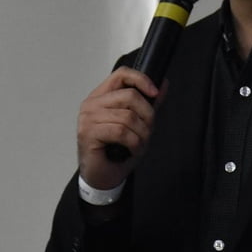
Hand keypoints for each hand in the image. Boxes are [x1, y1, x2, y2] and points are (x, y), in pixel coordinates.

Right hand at [76, 67, 158, 189]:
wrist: (102, 176)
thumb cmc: (116, 151)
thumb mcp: (137, 124)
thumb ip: (148, 104)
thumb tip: (163, 84)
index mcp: (101, 96)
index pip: (122, 74)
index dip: (141, 79)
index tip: (155, 93)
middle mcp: (92, 104)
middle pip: (129, 96)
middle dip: (147, 116)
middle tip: (147, 132)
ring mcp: (88, 118)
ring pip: (128, 116)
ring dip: (141, 134)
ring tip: (138, 144)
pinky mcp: (88, 133)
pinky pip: (121, 132)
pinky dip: (133, 143)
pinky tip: (131, 150)